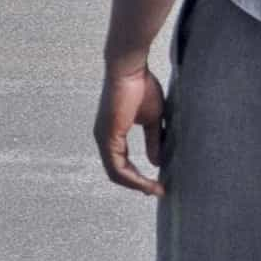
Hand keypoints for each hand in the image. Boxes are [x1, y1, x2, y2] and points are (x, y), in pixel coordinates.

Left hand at [94, 64, 165, 195]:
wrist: (131, 69)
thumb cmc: (141, 87)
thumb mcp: (151, 120)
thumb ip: (153, 141)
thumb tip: (155, 162)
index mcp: (112, 134)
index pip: (121, 164)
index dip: (138, 178)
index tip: (158, 184)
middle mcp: (103, 138)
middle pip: (117, 172)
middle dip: (137, 185)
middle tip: (156, 191)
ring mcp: (103, 137)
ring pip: (115, 172)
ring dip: (136, 184)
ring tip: (154, 189)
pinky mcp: (107, 135)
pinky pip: (116, 165)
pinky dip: (132, 177)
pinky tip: (146, 182)